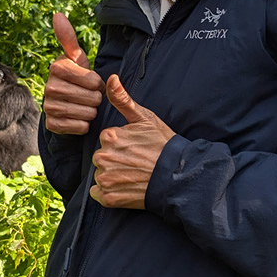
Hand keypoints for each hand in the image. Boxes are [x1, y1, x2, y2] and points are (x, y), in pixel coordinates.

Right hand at [43, 13, 104, 134]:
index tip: (93, 83)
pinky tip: (79, 118)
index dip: (97, 83)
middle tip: (90, 97)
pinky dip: (84, 125)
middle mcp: (49, 87)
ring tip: (86, 107)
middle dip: (96, 99)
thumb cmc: (76, 79)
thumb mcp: (76, 59)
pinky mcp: (52, 125)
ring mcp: (48, 106)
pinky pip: (79, 126)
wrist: (66, 107)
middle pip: (91, 97)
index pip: (91, 79)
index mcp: (57, 67)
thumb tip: (57, 14)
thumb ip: (69, 38)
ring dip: (91, 112)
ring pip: (86, 112)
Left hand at [90, 75, 174, 208]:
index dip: (121, 143)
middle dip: (114, 159)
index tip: (136, 148)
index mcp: (110, 135)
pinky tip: (125, 188)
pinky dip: (108, 193)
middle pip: (101, 157)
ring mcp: (106, 178)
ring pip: (99, 175)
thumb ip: (123, 99)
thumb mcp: (144, 118)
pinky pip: (98, 194)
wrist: (178, 176)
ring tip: (133, 175)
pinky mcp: (109, 197)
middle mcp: (103, 156)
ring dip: (111, 176)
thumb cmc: (162, 145)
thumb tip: (111, 78)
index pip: (106, 139)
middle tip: (135, 162)